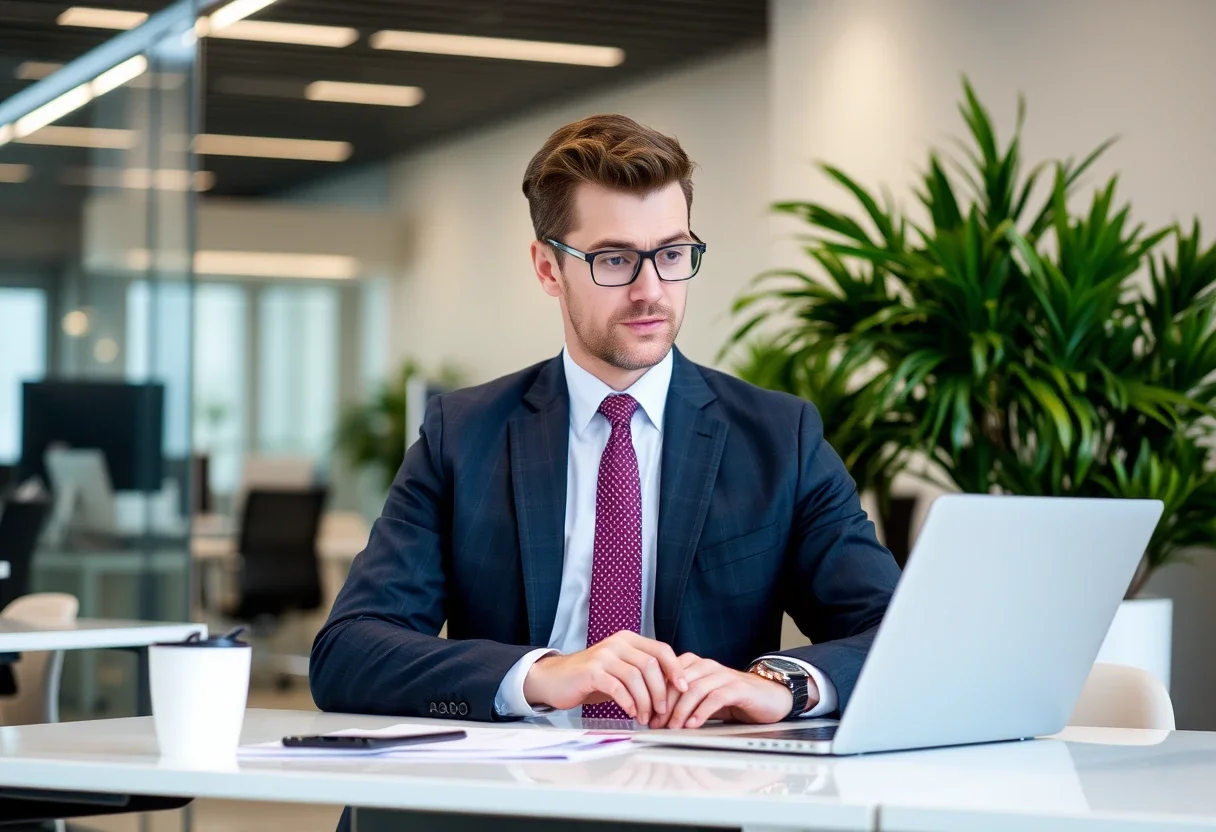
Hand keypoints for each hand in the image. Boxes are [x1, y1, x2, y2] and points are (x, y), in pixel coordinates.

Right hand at [522, 632, 688, 722]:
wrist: (557, 679)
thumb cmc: (593, 677)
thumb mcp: (621, 668)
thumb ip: (642, 671)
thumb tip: (673, 687)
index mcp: (628, 639)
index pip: (661, 649)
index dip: (675, 668)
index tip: (684, 688)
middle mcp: (617, 643)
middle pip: (651, 664)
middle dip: (661, 691)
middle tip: (662, 712)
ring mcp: (603, 656)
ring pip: (636, 676)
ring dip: (645, 701)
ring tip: (645, 717)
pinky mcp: (591, 671)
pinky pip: (617, 687)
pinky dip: (628, 702)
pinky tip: (631, 713)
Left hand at [652, 655, 813, 728]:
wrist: (770, 697)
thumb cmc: (735, 699)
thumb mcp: (704, 699)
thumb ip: (684, 702)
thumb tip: (657, 717)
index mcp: (695, 665)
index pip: (667, 675)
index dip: (654, 694)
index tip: (645, 714)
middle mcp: (707, 666)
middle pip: (677, 682)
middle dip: (664, 705)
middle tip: (655, 724)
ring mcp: (723, 675)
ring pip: (694, 689)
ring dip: (680, 710)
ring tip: (672, 727)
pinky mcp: (738, 687)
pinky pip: (715, 697)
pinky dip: (701, 712)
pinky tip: (693, 724)